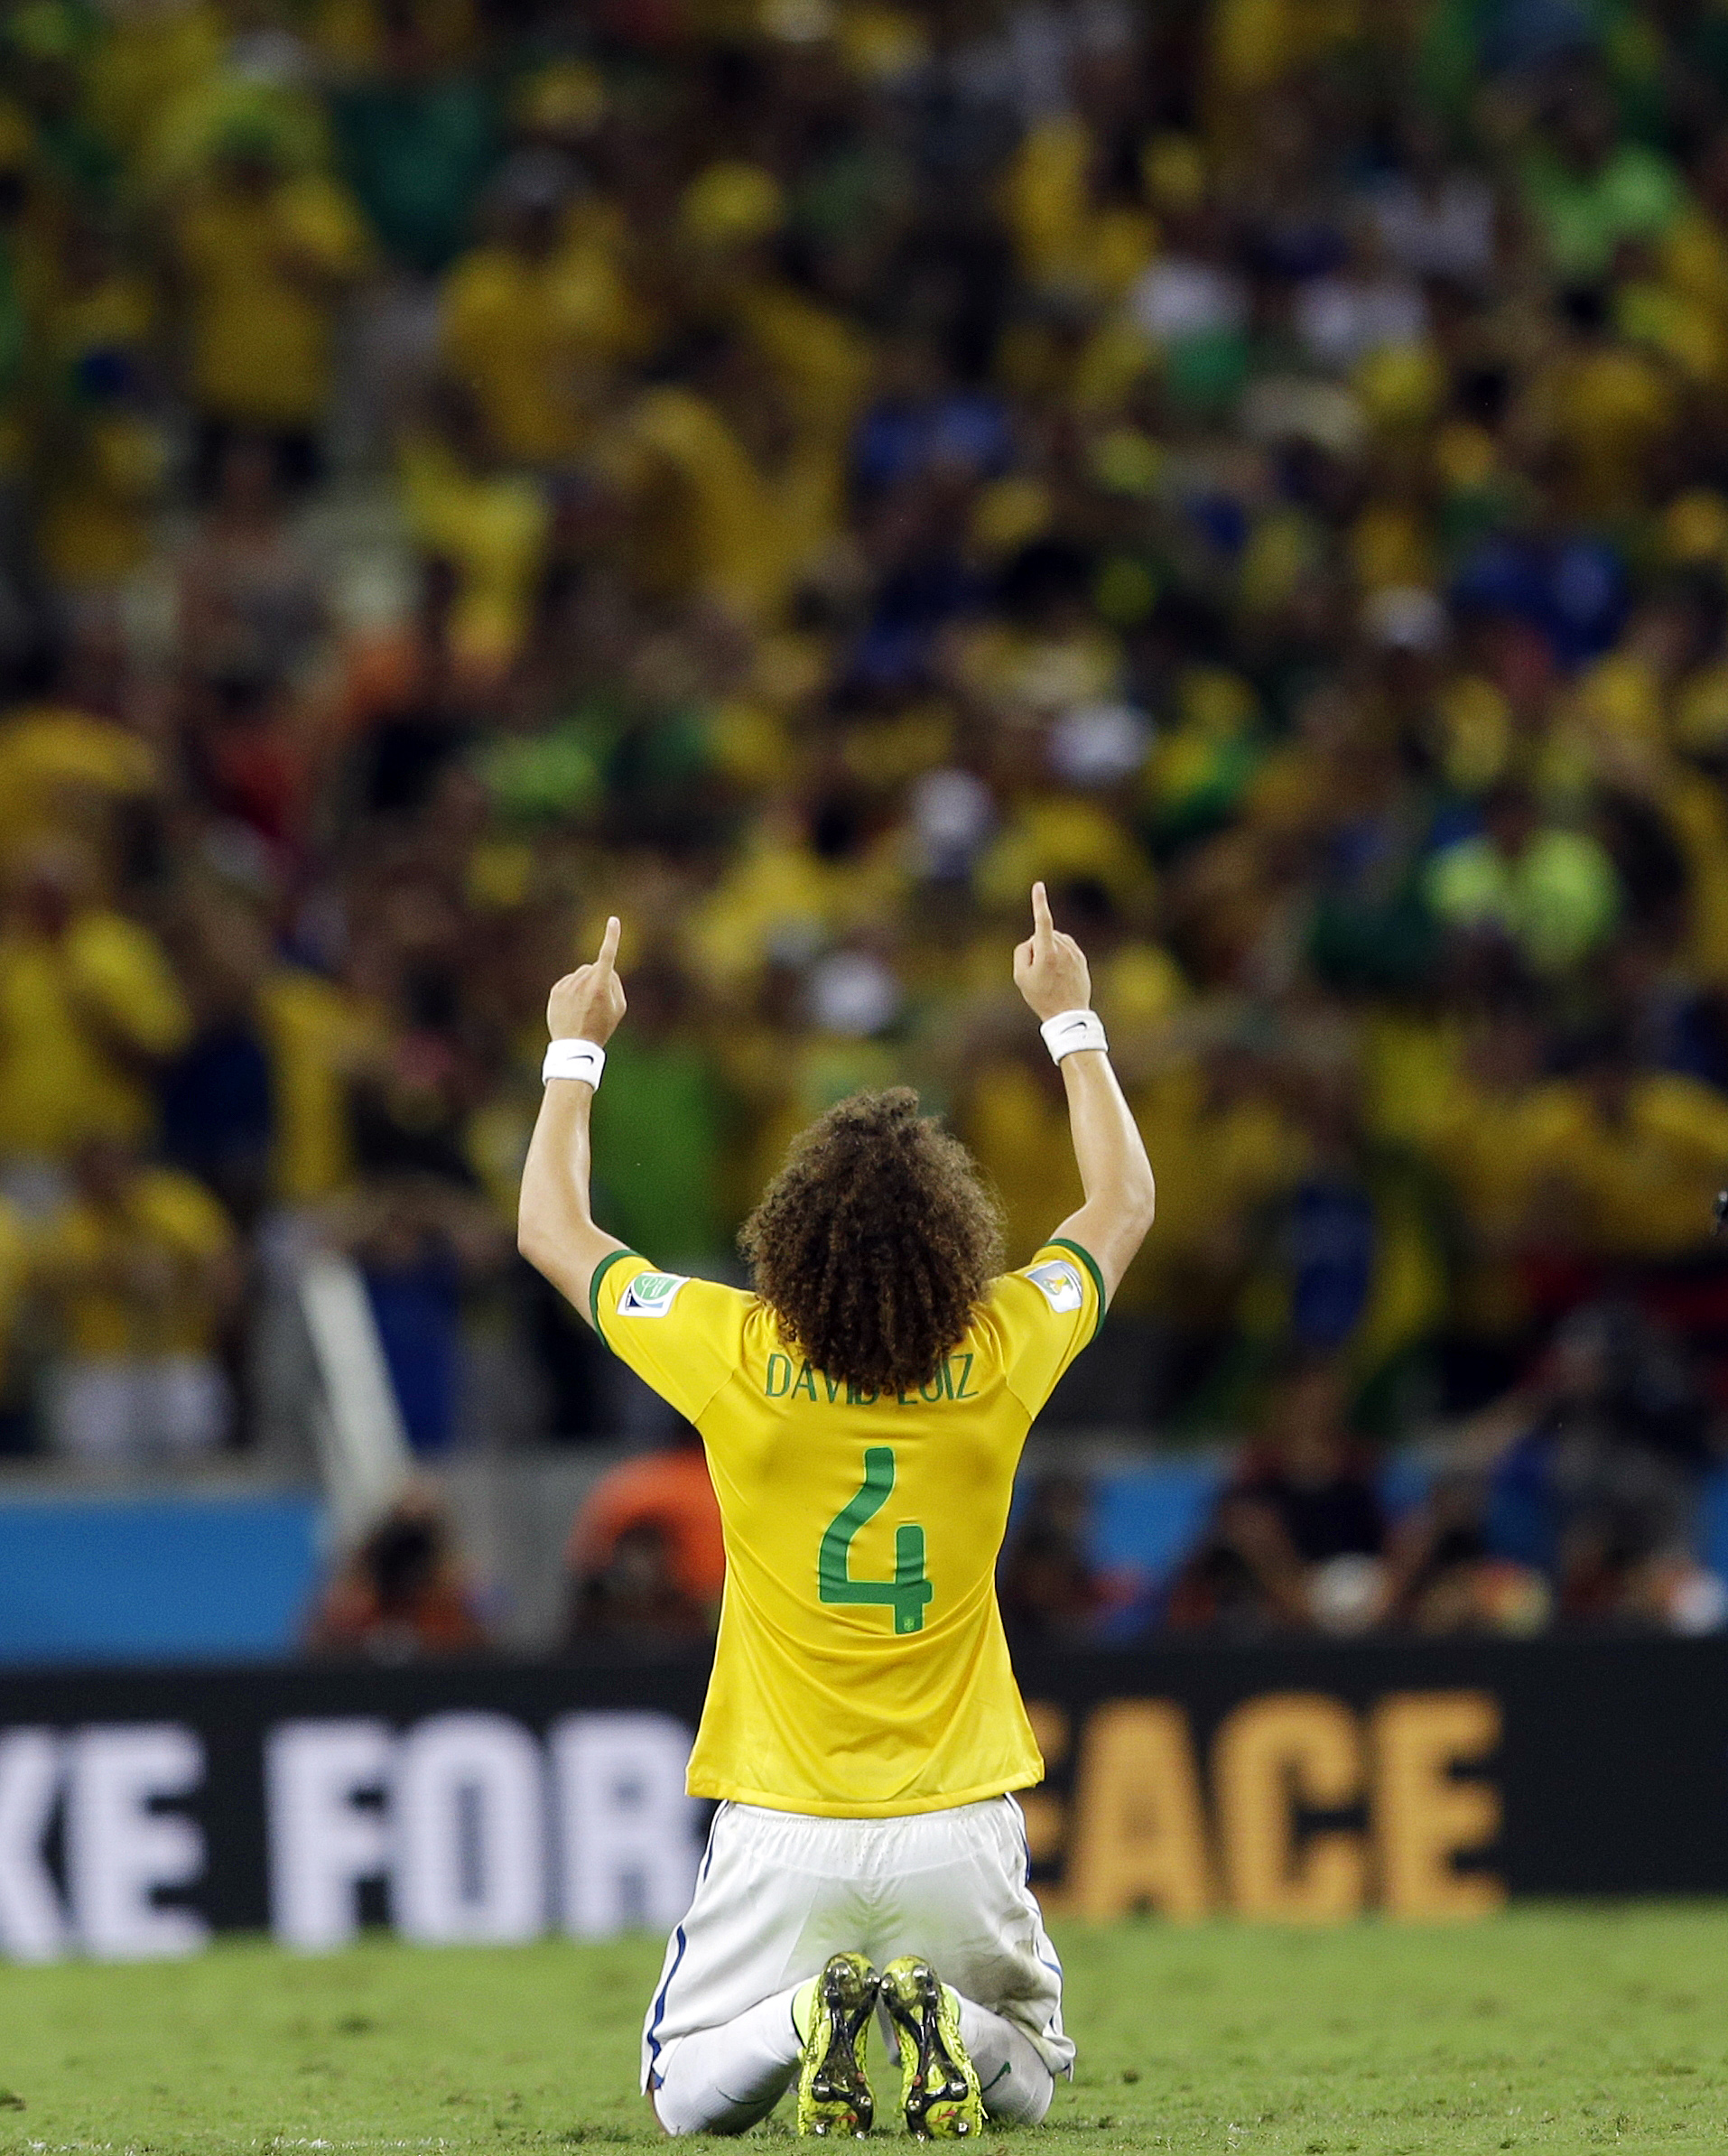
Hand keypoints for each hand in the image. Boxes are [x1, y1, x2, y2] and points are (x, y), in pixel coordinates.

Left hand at [547, 916, 626, 1044]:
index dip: (612, 937)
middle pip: (594, 969)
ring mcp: (568, 985)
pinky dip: (573, 990)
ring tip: (584, 1008)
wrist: (574, 1045)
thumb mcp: (619, 1008)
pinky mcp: (556, 990)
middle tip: (598, 1002)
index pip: (608, 955)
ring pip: (581, 975)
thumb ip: (616, 984)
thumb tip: (607, 969)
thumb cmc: (601, 1027)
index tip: (613, 920)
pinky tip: (573, 1008)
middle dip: (598, 978)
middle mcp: (583, 981)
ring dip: (585, 985)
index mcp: (601, 985)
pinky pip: (569, 982)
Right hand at [1013, 882, 1090, 1020]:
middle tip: (1038, 973)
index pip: (1042, 921)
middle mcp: (1063, 948)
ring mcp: (1074, 953)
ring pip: (1055, 941)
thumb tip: (1033, 941)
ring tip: (1050, 976)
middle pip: (1043, 935)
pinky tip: (1058, 974)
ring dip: (1049, 951)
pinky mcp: (1081, 958)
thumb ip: (1022, 952)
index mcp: (1047, 952)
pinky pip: (1065, 948)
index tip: (1039, 886)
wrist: (1068, 1014)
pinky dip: (1059, 955)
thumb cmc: (1041, 996)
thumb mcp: (1020, 977)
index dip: (1039, 902)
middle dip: (1037, 946)